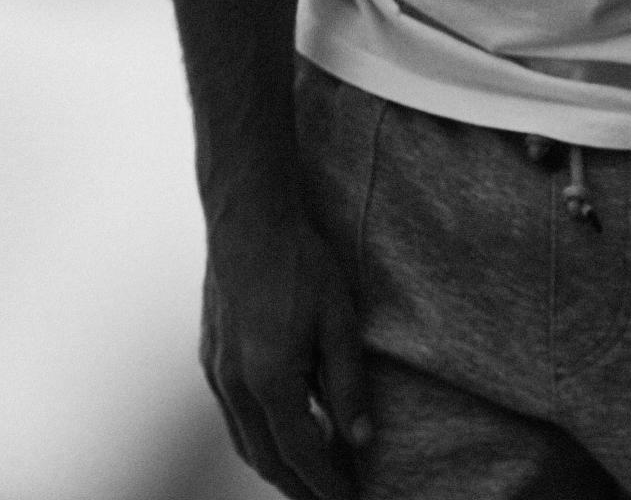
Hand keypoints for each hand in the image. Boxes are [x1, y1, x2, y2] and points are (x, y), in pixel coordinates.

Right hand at [200, 207, 371, 499]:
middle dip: (301, 485)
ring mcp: (215, 373)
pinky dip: (257, 437)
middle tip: (332, 496)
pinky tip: (277, 430)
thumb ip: (348, 382)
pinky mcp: (209, 357)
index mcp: (269, 381)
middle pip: (268, 459)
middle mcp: (234, 386)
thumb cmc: (299, 262)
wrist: (249, 220)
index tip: (351, 498)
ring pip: (245, 442)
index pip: (303, 453)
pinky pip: (232, 417)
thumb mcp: (339, 319)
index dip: (328, 482)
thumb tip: (360, 438)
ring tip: (308, 475)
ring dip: (276, 465)